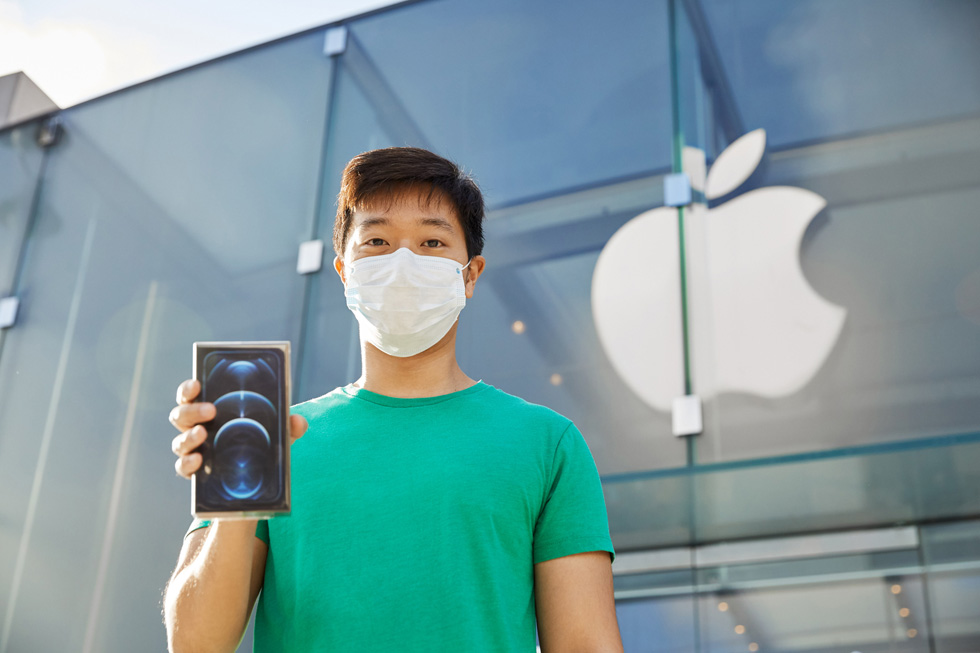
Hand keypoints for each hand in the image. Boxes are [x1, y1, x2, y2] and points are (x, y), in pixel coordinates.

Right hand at [169, 379, 308, 477]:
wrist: (256, 479)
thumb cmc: (261, 443)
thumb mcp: (277, 433)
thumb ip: (288, 426)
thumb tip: (297, 421)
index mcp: (208, 411)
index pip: (190, 395)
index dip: (188, 389)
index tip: (197, 383)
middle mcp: (195, 428)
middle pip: (180, 416)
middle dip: (192, 410)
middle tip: (211, 410)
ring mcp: (192, 451)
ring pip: (178, 442)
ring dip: (188, 436)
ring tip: (202, 433)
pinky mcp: (194, 473)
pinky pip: (182, 467)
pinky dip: (187, 463)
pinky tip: (198, 460)